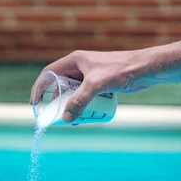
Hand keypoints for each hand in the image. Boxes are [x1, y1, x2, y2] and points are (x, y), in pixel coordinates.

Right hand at [30, 49, 148, 122]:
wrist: (145, 69)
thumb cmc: (121, 70)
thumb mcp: (96, 85)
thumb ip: (80, 101)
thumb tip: (66, 118)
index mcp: (74, 61)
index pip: (49, 73)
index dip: (39, 87)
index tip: (35, 103)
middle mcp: (80, 66)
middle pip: (61, 85)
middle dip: (57, 102)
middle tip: (57, 116)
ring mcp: (91, 75)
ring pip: (74, 92)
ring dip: (71, 106)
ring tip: (73, 119)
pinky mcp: (101, 83)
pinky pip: (86, 96)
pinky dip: (83, 105)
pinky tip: (86, 116)